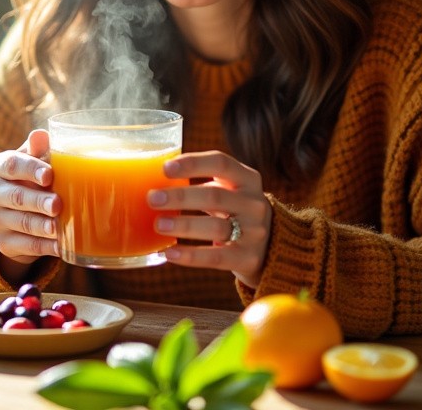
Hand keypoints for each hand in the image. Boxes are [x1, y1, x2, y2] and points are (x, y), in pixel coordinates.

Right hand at [0, 129, 60, 267]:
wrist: (16, 213)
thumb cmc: (31, 178)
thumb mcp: (34, 161)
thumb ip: (38, 149)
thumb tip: (41, 135)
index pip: (12, 165)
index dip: (31, 169)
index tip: (49, 175)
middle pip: (16, 196)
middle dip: (38, 201)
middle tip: (57, 204)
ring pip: (20, 222)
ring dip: (41, 226)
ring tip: (59, 228)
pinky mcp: (4, 242)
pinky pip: (25, 245)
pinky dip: (44, 246)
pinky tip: (61, 246)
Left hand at [149, 150, 271, 287]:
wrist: (271, 245)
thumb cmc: (234, 210)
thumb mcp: (228, 190)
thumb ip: (202, 183)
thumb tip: (150, 181)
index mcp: (248, 178)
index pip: (221, 163)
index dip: (193, 163)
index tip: (165, 168)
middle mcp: (254, 203)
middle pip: (215, 196)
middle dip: (180, 197)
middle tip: (152, 198)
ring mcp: (254, 232)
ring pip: (216, 227)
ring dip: (184, 225)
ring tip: (158, 225)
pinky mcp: (248, 258)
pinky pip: (216, 257)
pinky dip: (191, 256)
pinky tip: (170, 253)